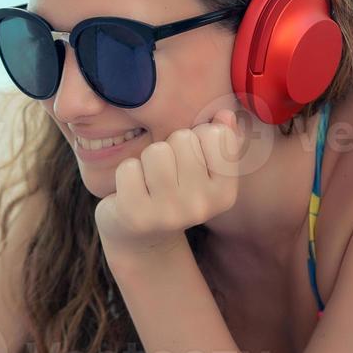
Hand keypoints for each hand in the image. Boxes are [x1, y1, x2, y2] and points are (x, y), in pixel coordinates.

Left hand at [95, 109, 244, 259]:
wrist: (141, 237)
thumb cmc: (175, 191)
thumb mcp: (203, 169)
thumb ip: (220, 140)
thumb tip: (225, 115)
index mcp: (225, 194)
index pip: (216, 135)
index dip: (198, 137)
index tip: (191, 160)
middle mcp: (201, 206)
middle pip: (183, 139)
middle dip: (171, 147)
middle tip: (167, 173)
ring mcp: (168, 213)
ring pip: (156, 151)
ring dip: (148, 159)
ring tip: (150, 180)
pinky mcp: (135, 215)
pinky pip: (128, 167)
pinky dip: (127, 173)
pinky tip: (132, 191)